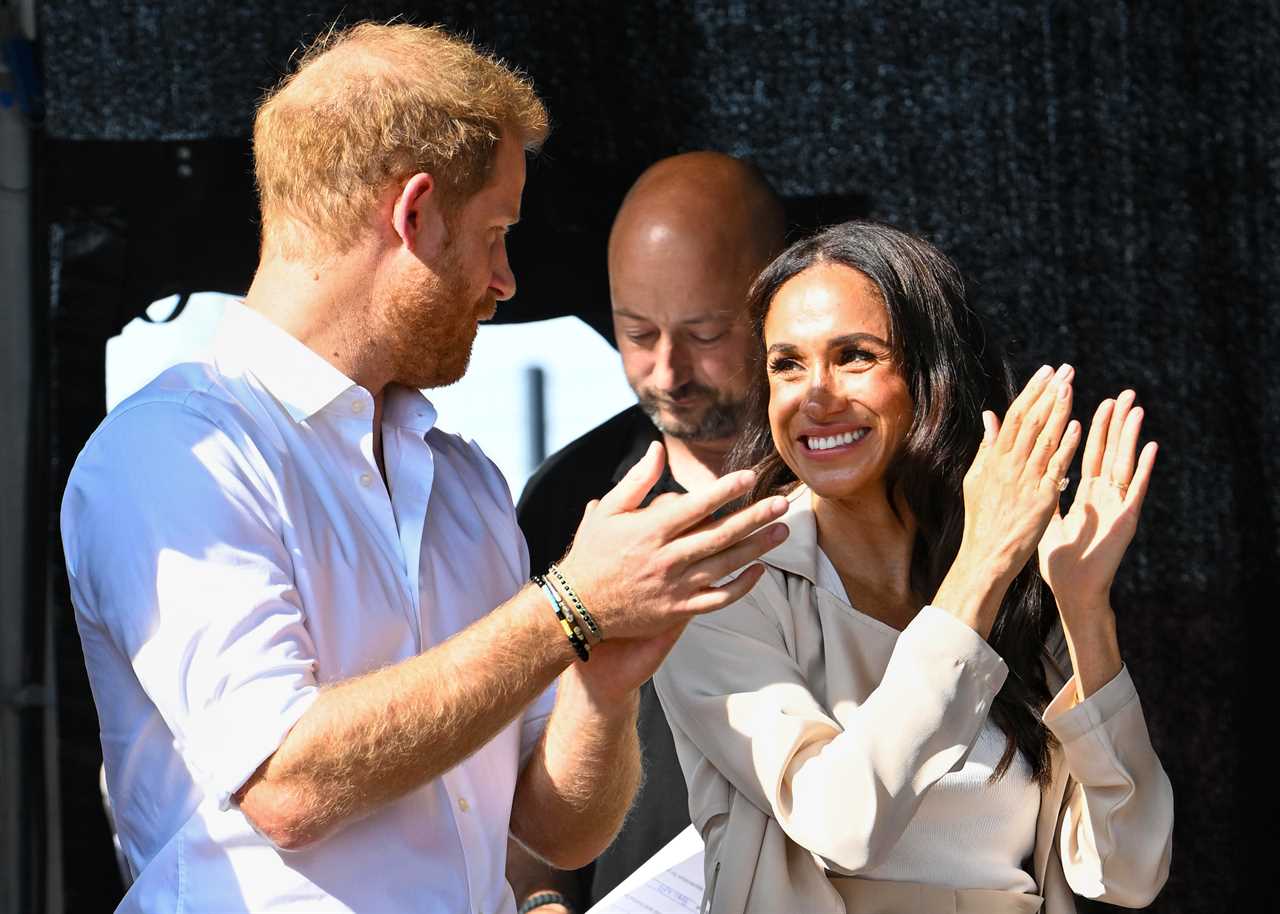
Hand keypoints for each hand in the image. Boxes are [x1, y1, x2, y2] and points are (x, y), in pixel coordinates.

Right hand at [555, 441, 789, 643]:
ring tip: (782, 530)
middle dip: (755, 517)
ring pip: (726, 564)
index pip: (696, 506)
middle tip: (782, 503)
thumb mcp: (608, 511)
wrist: (577, 608)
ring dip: (758, 547)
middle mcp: (667, 557)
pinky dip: (742, 586)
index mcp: (650, 530)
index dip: (725, 490)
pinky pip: (719, 599)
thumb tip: (658, 448)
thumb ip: (638, 480)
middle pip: (721, 534)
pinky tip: (759, 570)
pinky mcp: (679, 610)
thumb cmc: (593, 553)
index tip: (749, 476)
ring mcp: (675, 586)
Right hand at [934, 364, 1080, 633]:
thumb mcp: (977, 478)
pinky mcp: (1042, 498)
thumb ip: (987, 447)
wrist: (987, 554)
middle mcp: (1010, 465)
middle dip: (1049, 393)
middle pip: (1032, 421)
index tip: (1046, 372)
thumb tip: (990, 416)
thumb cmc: (983, 519)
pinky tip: (1079, 427)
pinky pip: (1057, 467)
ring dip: (1060, 411)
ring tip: (1072, 387)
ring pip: (1045, 438)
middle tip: (1066, 370)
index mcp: (994, 458)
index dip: (1032, 392)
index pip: (1015, 416)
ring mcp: (1026, 480)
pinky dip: (1067, 446)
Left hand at [1038, 390, 1156, 617]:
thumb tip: (1031, 468)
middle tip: (1123, 394)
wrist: (1073, 591)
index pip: (1089, 453)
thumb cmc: (1059, 560)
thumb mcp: (1047, 517)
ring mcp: (1117, 505)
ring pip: (1125, 463)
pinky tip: (1151, 447)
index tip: (1097, 402)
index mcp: (1086, 494)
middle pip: (1110, 452)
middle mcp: (1104, 495)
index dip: (1092, 428)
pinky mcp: (1126, 518)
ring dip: (1131, 436)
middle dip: (1116, 423)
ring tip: (1136, 409)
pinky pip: (1136, 489)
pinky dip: (1144, 468)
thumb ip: (1042, 490)